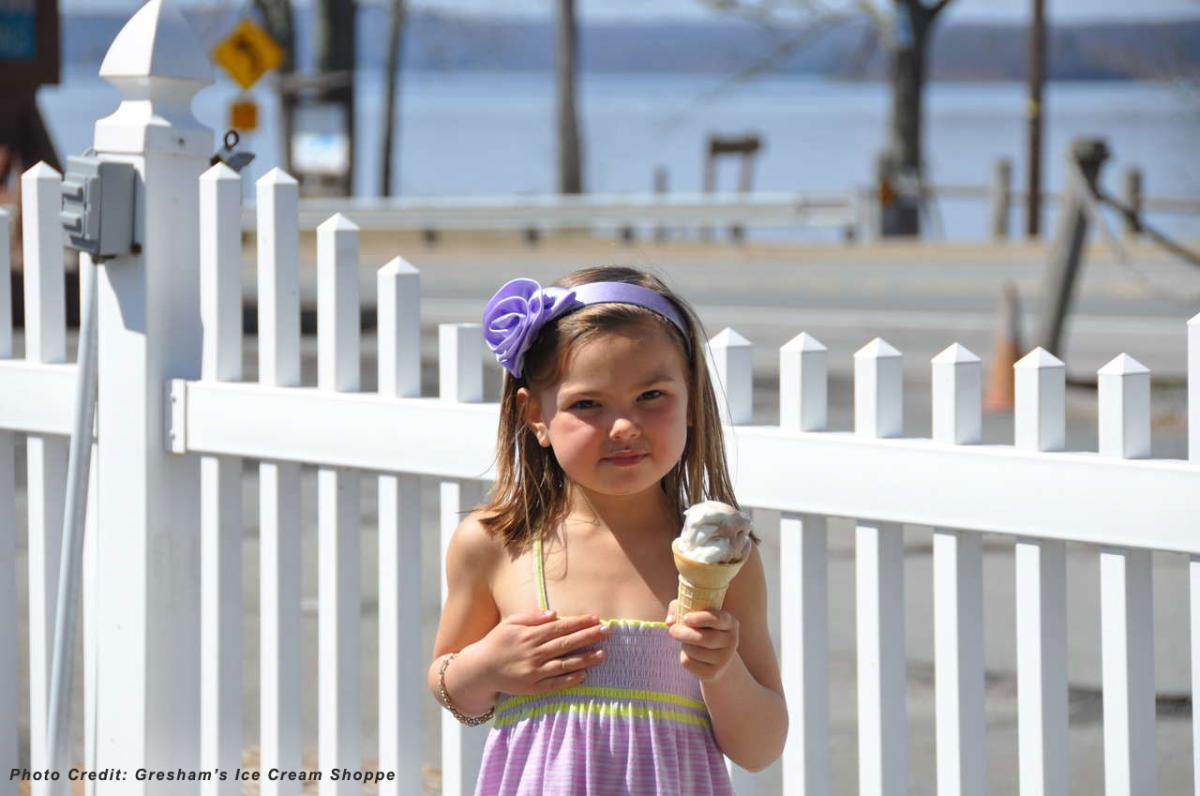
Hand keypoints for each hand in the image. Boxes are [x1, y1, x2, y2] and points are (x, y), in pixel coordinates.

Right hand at [471, 609, 610, 696]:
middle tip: (608, 631)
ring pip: (564, 664)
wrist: (480, 669)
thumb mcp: (510, 623)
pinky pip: (555, 683)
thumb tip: (555, 614)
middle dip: (589, 636)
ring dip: (585, 659)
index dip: (579, 623)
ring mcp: (534, 671)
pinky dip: (570, 679)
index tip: (596, 619)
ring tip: (603, 654)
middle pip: (566, 644)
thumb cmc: (497, 642)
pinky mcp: (532, 687)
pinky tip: (585, 674)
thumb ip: (532, 617)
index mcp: (529, 635)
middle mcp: (533, 653)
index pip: (560, 627)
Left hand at [665, 599, 739, 682]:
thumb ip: (679, 608)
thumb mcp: (693, 612)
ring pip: (695, 651)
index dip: (701, 618)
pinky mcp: (713, 673)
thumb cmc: (701, 627)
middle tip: (673, 630)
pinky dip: (684, 657)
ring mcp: (724, 659)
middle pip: (705, 638)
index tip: (686, 618)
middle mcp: (731, 641)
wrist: (715, 657)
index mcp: (730, 622)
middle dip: (684, 633)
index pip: (717, 619)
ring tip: (686, 642)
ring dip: (684, 645)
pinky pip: (689, 663)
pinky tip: (690, 654)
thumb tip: (670, 622)